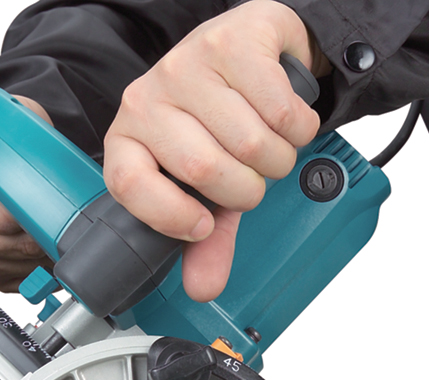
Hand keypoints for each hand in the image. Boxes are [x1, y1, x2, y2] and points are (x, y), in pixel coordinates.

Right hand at [0, 82, 53, 291]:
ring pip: (19, 266)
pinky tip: (48, 248)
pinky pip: (21, 280)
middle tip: (65, 218)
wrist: (9, 165)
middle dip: (43, 235)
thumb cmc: (4, 143)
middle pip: (12, 247)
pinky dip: (41, 270)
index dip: (33, 215)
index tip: (54, 206)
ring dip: (45, 253)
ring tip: (57, 229)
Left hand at [104, 0, 324, 301]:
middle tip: (247, 174)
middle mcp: (150, 99)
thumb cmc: (222, 127)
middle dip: (245, 187)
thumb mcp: (209, 191)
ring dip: (275, 158)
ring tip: (266, 143)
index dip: (173, 216)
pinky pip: (282, 111)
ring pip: (251, 143)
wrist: (252, 56)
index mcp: (130, 139)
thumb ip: (206, 240)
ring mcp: (188, 65)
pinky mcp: (233, 41)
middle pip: (205, 170)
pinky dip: (299, 128)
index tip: (204, 223)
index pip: (131, 185)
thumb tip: (203, 289)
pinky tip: (284, 117)